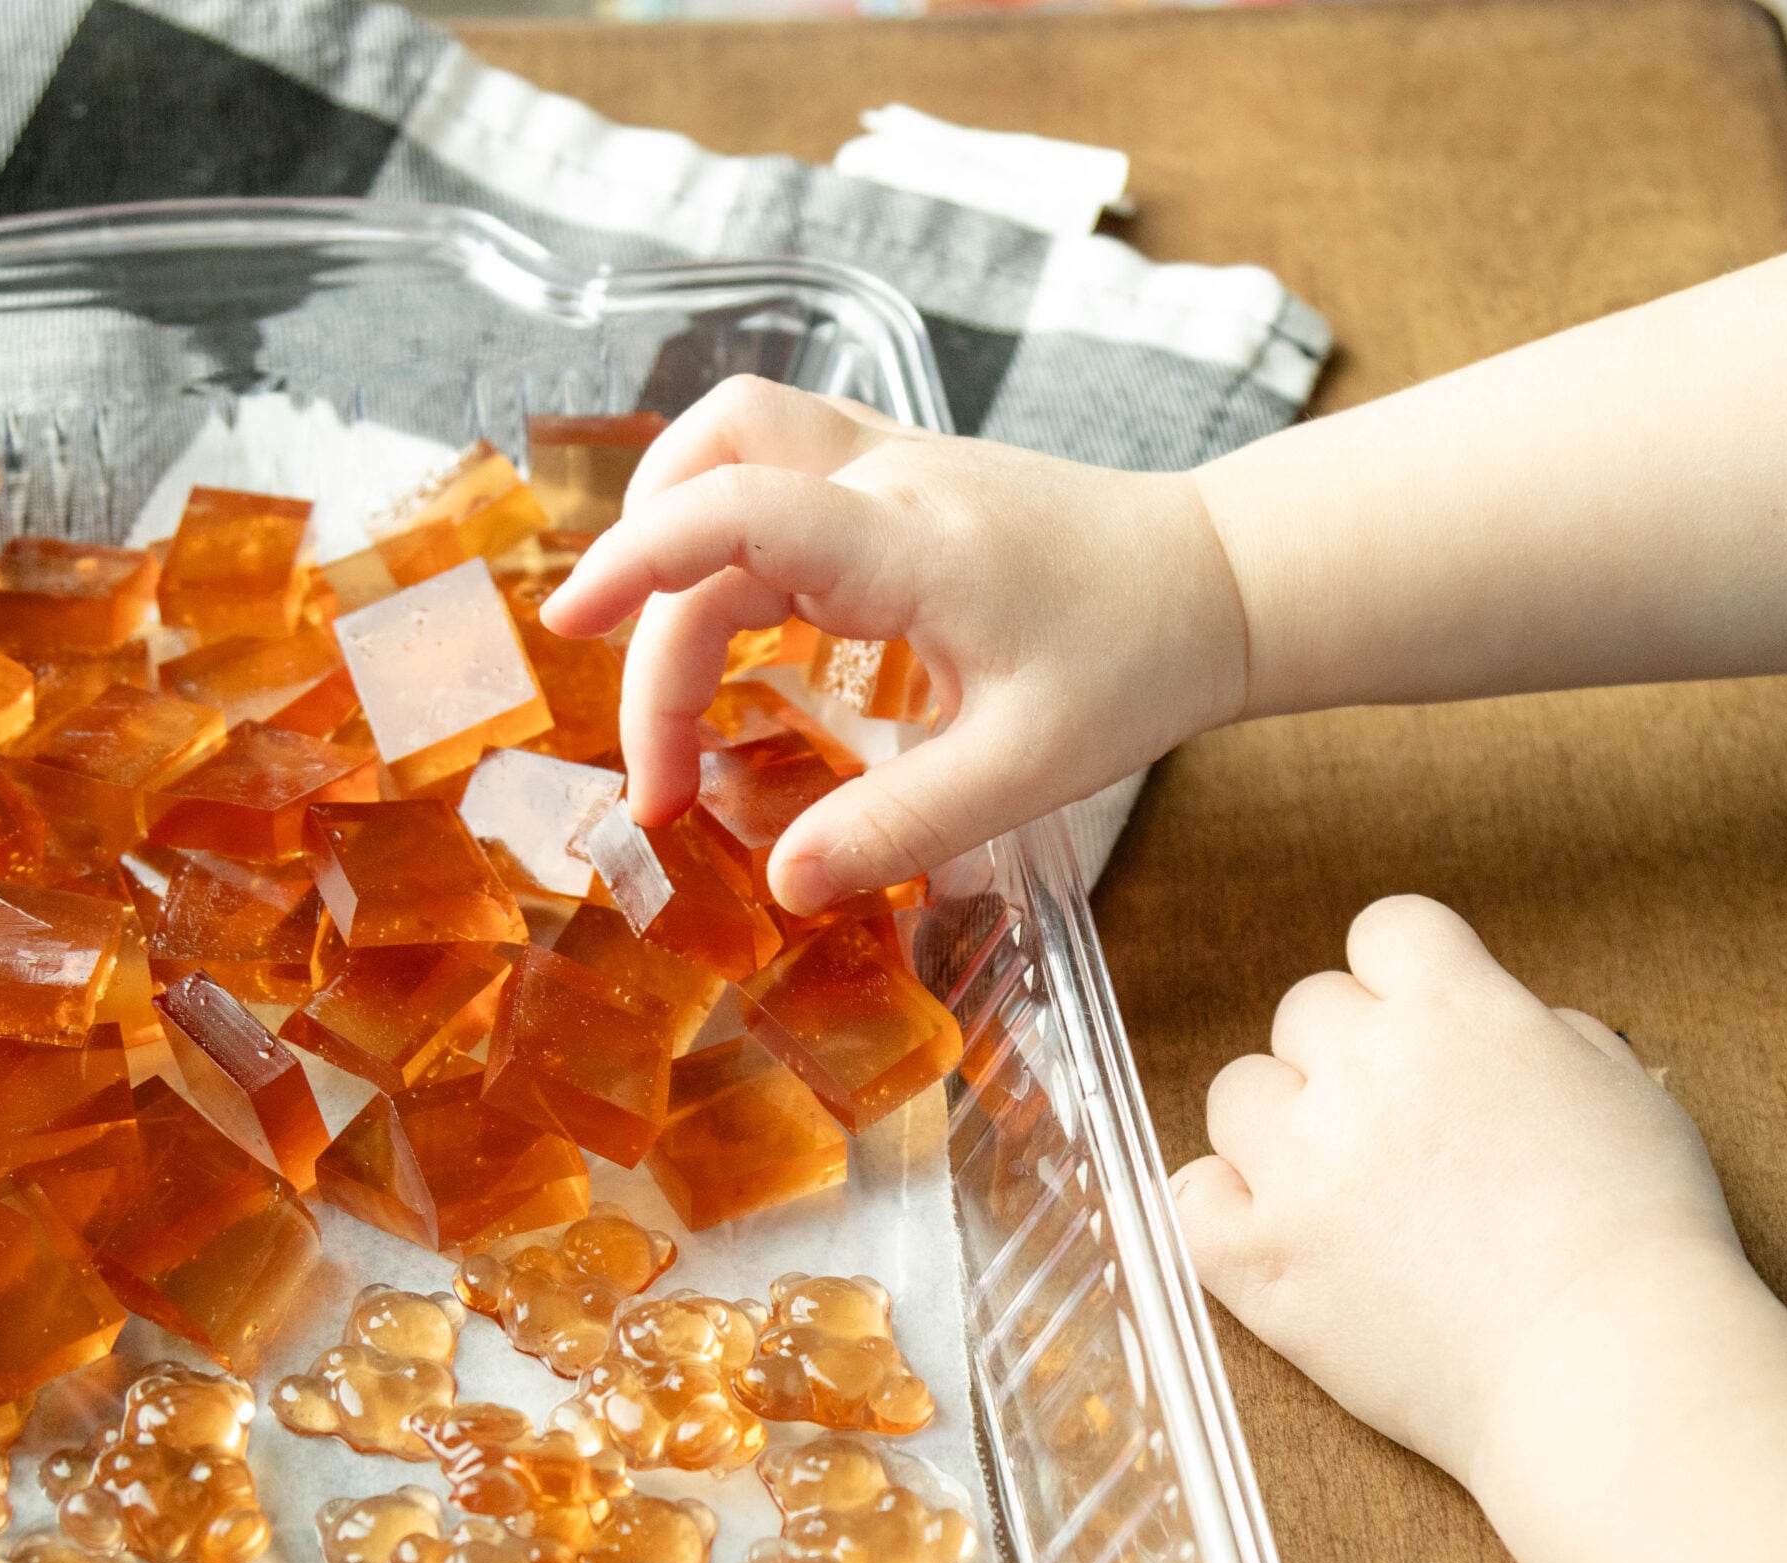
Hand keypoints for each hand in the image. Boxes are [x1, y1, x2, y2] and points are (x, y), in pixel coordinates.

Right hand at [538, 376, 1247, 914]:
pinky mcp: (893, 474)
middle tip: (665, 786)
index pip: (735, 509)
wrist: (1218, 577)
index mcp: (910, 539)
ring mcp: (887, 460)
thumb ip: (900, 827)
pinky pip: (770, 468)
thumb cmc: (1137, 659)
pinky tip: (730, 621)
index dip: (635, 560)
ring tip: (663, 673)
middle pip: (707, 507)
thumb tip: (780, 883)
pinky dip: (719, 533)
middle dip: (656, 643)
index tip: (567, 628)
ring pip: (726, 455)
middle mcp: (884, 475)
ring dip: (671, 549)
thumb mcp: (1028, 768)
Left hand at [1169, 894, 1742, 1482]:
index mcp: (1456, 1012)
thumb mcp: (1624, 1089)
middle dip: (1348, 1059)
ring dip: (1280, 1130)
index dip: (1404, 978)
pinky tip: (1271, 1236)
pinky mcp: (1261, 1258)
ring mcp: (1301, 1165)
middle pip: (1306, 1012)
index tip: (1424, 1028)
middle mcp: (1363, 1069)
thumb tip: (1500, 1027)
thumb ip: (1544, 1035)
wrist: (1609, 1367)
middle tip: (1404, 1135)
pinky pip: (1188, 1201)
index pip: (1386, 930)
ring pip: (1237, 1095)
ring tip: (1343, 1192)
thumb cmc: (1642, 1238)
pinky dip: (1219, 1213)